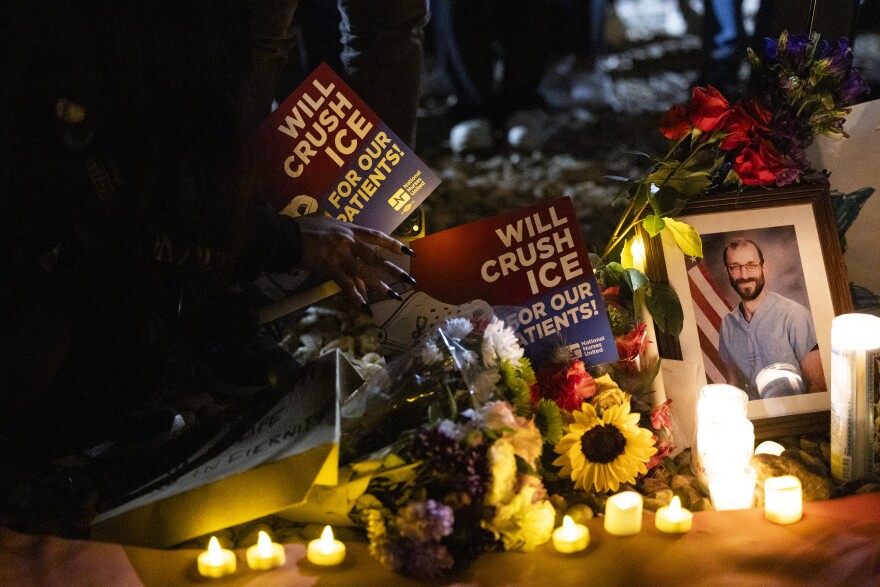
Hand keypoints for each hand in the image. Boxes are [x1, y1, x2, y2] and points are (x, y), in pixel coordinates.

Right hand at [294, 214, 414, 307]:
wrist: (287, 235)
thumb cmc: (304, 226)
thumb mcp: (325, 220)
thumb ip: (337, 226)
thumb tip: (340, 226)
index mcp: (350, 230)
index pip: (377, 236)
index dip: (393, 244)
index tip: (409, 251)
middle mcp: (349, 242)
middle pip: (376, 257)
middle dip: (394, 270)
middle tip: (410, 281)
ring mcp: (340, 256)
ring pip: (365, 273)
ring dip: (380, 286)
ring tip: (393, 297)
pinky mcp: (330, 268)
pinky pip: (346, 285)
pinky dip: (356, 297)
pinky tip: (365, 307)